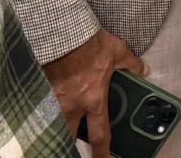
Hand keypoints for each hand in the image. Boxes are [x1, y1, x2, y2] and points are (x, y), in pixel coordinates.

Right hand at [42, 29, 145, 157]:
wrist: (64, 34)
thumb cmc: (91, 44)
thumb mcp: (117, 52)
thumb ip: (131, 64)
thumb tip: (143, 70)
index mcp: (94, 99)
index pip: (100, 134)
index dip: (102, 153)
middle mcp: (72, 106)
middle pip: (69, 137)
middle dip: (69, 146)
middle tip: (69, 148)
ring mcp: (52, 100)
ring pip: (51, 125)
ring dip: (54, 129)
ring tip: (53, 130)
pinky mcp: (38, 90)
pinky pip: (38, 108)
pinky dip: (39, 111)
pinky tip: (36, 112)